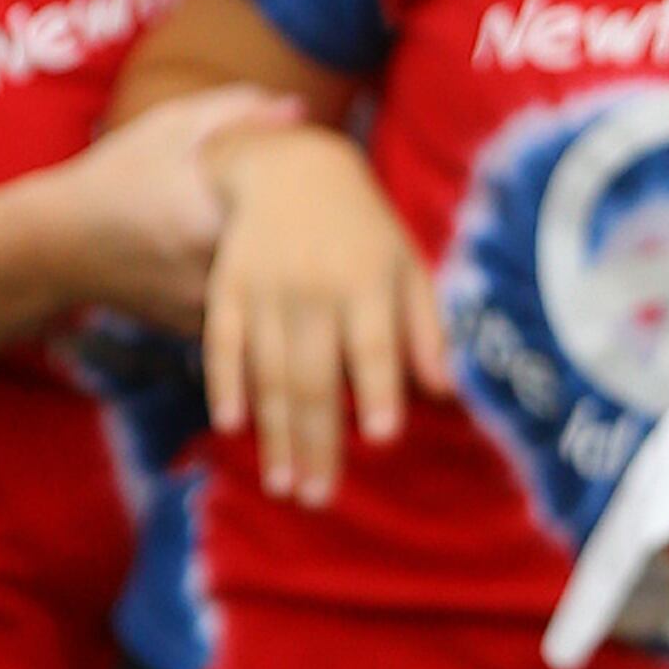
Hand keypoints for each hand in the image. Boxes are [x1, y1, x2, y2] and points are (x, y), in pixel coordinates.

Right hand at [41, 84, 303, 331]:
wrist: (54, 244)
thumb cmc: (115, 175)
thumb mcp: (171, 128)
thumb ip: (237, 112)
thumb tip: (300, 107)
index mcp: (208, 220)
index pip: (296, 214)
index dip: (313, 196)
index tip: (321, 180)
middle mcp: (209, 275)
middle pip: (289, 261)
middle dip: (307, 236)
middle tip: (319, 210)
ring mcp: (203, 310)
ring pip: (270, 295)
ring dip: (283, 271)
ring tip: (296, 238)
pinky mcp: (195, 330)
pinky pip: (247, 315)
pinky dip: (257, 293)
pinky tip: (260, 266)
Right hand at [201, 127, 452, 508]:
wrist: (294, 170)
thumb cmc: (366, 233)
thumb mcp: (408, 267)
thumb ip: (427, 329)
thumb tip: (446, 393)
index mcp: (368, 282)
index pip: (375, 344)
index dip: (380, 388)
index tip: (384, 437)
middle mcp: (314, 288)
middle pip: (315, 374)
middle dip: (318, 441)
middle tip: (320, 498)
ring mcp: (265, 288)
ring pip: (269, 371)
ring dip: (274, 433)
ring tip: (284, 485)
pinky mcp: (227, 289)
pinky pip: (223, 344)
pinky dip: (226, 384)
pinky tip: (232, 426)